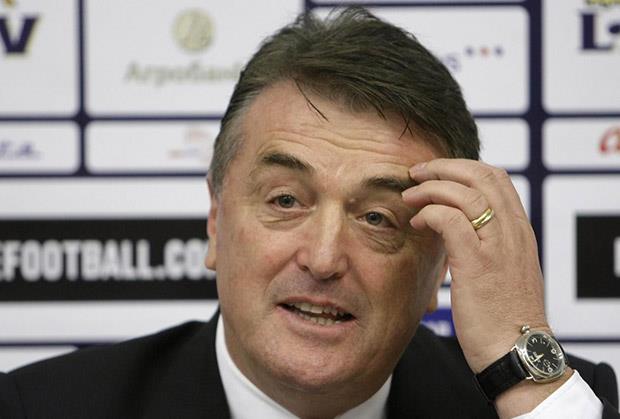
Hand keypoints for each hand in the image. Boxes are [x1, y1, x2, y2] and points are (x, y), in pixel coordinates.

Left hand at [401, 159, 548, 373]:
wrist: (516, 352)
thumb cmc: (503, 316)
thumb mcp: (503, 269)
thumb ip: (487, 243)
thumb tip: (456, 225)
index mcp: (519, 231)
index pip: (496, 178)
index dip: (462, 167)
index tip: (436, 173)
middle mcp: (513, 232)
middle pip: (482, 175)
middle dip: (443, 167)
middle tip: (416, 174)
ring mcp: (498, 247)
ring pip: (465, 193)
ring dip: (431, 189)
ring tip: (410, 197)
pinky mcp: (477, 264)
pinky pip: (451, 221)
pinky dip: (430, 214)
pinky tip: (417, 223)